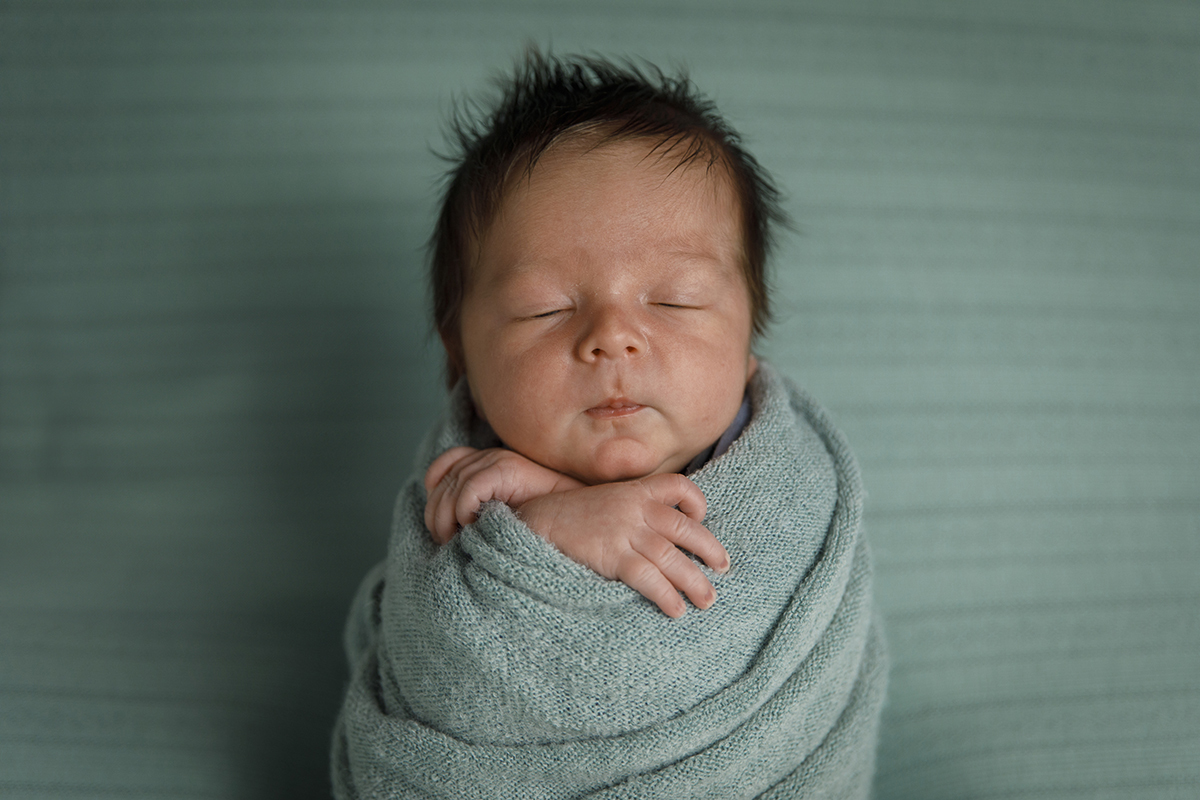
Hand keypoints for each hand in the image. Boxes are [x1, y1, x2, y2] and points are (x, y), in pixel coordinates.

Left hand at [424, 447, 583, 543]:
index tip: (437, 521)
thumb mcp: (503, 513)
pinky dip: (463, 513)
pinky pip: (469, 490)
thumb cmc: (542, 522)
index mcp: (489, 460)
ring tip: (455, 541)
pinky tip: (474, 529)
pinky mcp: (507, 469)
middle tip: (444, 541)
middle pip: (443, 479)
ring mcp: (499, 460)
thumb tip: (445, 526)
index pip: (446, 463)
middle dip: (436, 513)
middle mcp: (491, 455)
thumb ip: (479, 508)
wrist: (577, 518)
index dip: (434, 489)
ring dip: (447, 518)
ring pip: (452, 487)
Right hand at [517, 474, 728, 617]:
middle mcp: (636, 508)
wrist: (535, 522)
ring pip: (673, 558)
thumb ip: (632, 509)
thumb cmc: (571, 517)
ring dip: (695, 582)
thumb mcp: (605, 500)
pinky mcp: (613, 555)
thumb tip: (659, 534)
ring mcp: (625, 532)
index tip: (701, 519)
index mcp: (635, 491)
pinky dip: (667, 595)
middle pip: (685, 527)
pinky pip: (649, 577)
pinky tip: (676, 610)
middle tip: (722, 569)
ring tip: (707, 601)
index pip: (679, 485)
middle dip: (709, 550)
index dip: (697, 502)